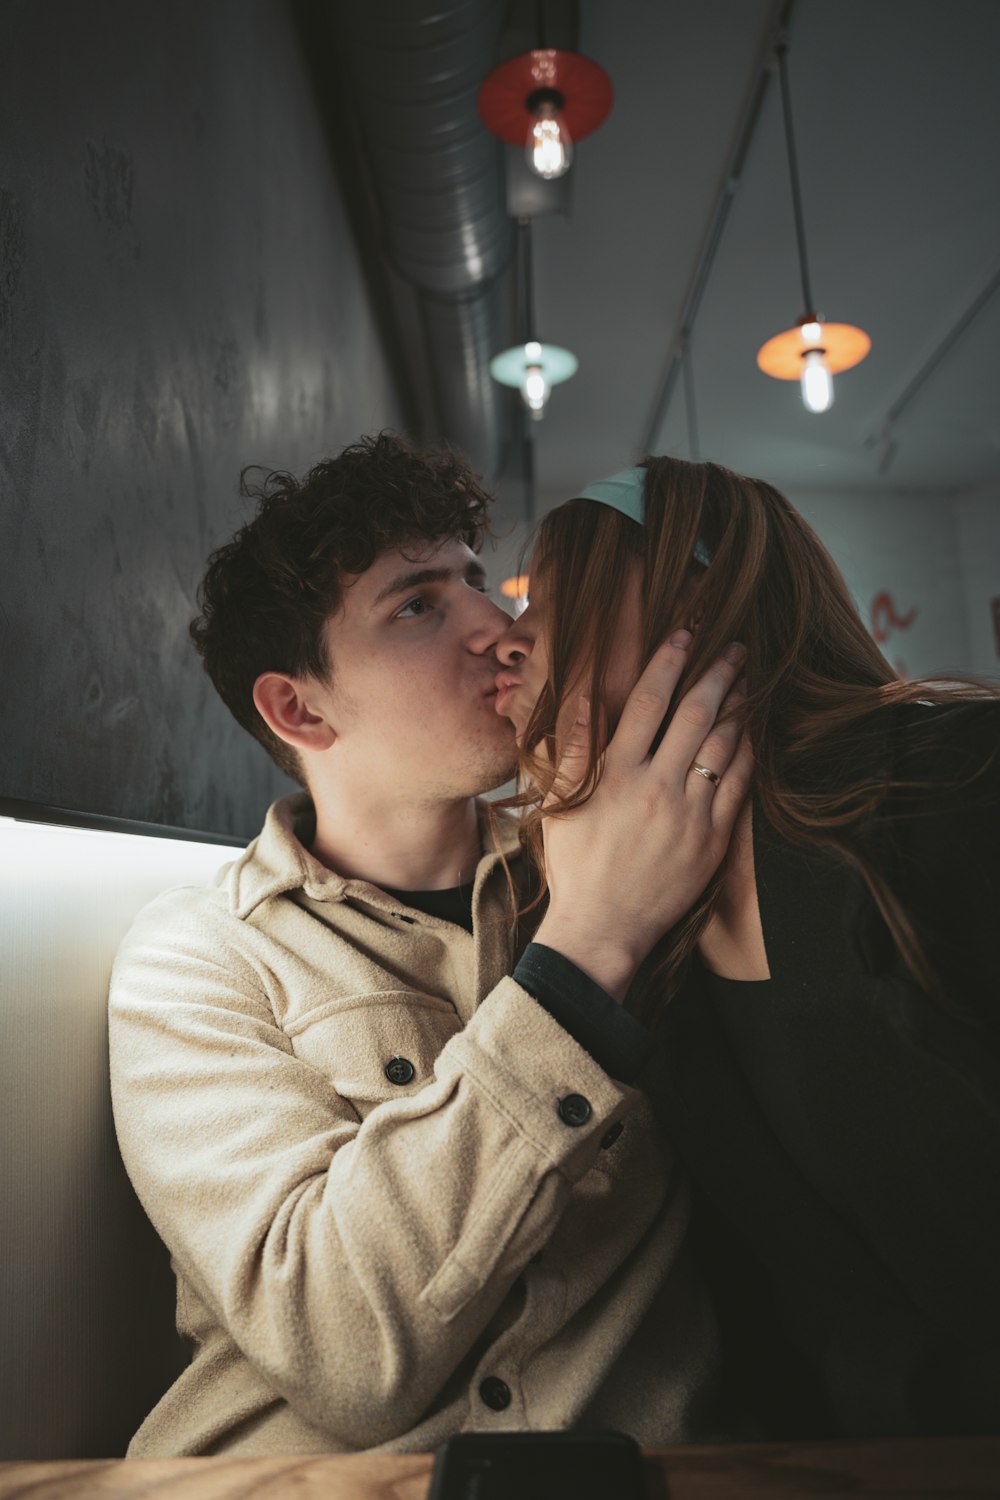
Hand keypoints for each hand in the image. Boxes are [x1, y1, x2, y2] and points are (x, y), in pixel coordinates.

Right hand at [532, 634, 752, 1000]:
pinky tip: (751, 732)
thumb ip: (573, 748)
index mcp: (617, 774)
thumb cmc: (576, 865)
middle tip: (734, 645)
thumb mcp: (561, 803)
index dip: (669, 661)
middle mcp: (657, 787)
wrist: (603, 926)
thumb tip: (584, 699)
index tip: (685, 634)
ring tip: (748, 679)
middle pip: (695, 713)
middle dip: (718, 673)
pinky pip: (737, 784)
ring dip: (738, 705)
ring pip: (723, 744)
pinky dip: (747, 752)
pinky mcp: (713, 839)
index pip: (648, 701)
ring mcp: (690, 813)